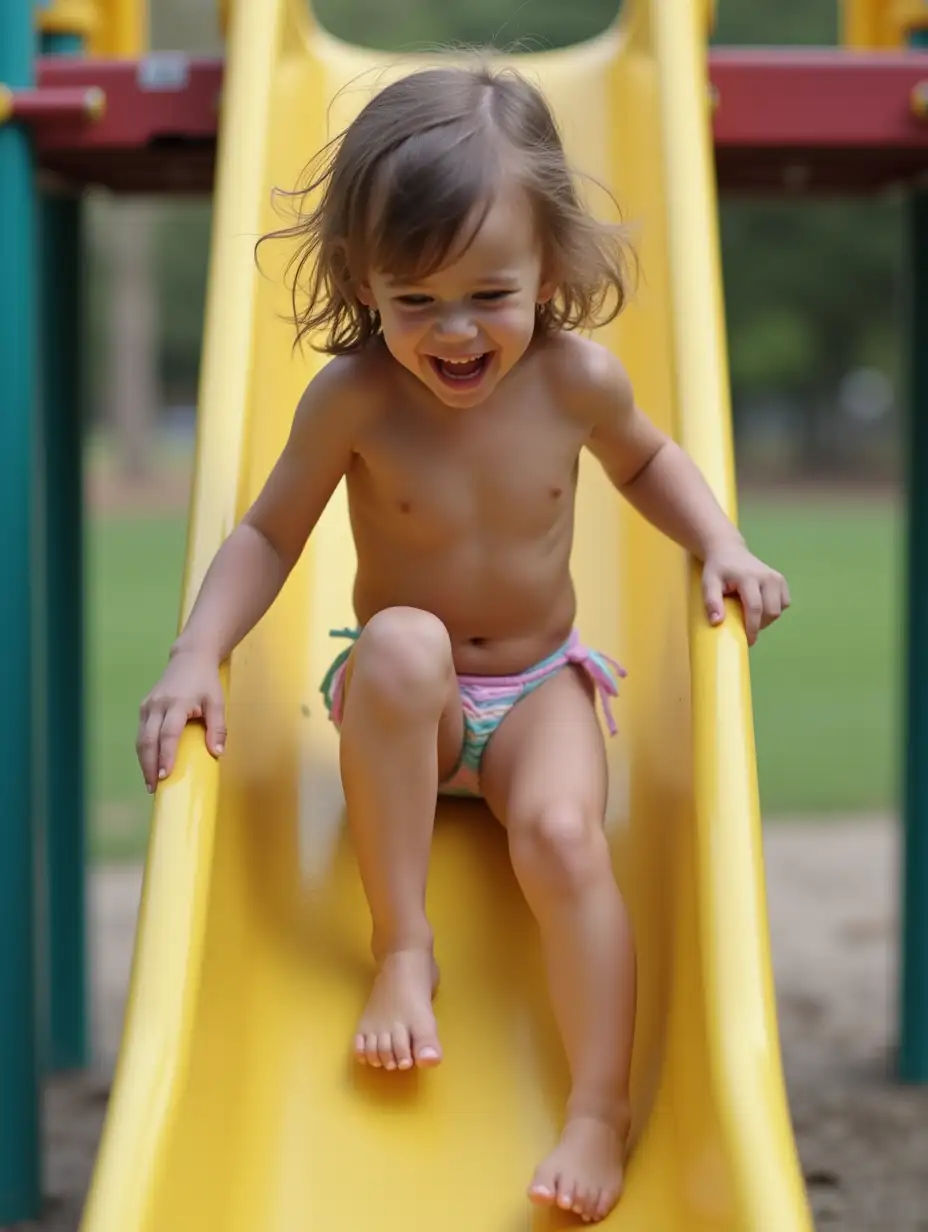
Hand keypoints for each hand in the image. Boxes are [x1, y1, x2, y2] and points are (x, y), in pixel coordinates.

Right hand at [136, 649, 225, 791]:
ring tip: (150, 782)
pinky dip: (144, 751)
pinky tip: (149, 764)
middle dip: (149, 765)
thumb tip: (217, 753)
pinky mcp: (144, 707)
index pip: (169, 734)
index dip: (166, 755)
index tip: (165, 776)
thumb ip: (218, 728)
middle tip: (153, 787)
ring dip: (144, 761)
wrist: (190, 658)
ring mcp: (148, 705)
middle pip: (148, 740)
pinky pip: (141, 732)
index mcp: (177, 703)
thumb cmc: (206, 682)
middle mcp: (158, 705)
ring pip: (141, 738)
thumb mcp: (217, 702)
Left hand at [702, 538, 789, 645]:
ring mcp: (777, 578)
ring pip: (779, 609)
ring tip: (751, 615)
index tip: (746, 641)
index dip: (752, 627)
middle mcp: (767, 577)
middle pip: (771, 611)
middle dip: (759, 625)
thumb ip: (711, 602)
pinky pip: (784, 603)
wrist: (729, 551)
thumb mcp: (708, 583)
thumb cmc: (717, 569)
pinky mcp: (782, 581)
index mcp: (749, 578)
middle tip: (745, 626)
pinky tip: (760, 607)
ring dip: (766, 619)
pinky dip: (773, 610)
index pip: (755, 608)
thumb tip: (717, 622)